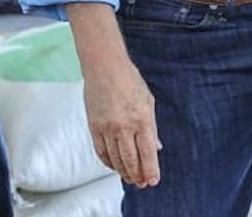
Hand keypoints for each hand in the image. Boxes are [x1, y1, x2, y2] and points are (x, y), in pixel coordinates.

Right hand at [83, 59, 162, 187]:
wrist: (105, 68)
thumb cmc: (130, 81)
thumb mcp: (148, 102)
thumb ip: (152, 127)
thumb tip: (157, 148)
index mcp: (142, 119)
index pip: (147, 153)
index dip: (151, 170)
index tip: (153, 180)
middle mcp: (124, 126)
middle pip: (131, 160)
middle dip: (138, 175)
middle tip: (142, 183)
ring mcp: (107, 128)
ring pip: (116, 159)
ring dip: (124, 172)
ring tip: (131, 178)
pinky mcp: (94, 127)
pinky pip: (101, 152)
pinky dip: (108, 162)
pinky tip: (115, 166)